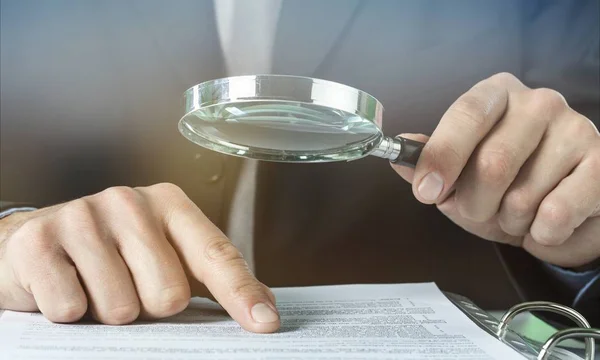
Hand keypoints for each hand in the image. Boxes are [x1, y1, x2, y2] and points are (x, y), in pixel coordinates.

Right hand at [0, 183, 279, 331]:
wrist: (36, 243)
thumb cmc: (112, 253)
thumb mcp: (166, 256)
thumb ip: (212, 277)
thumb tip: (265, 308)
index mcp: (171, 204)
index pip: (216, 254)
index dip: (241, 293)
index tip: (265, 323)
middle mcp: (130, 201)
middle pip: (169, 295)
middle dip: (150, 308)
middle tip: (128, 288)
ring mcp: (83, 216)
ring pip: (120, 309)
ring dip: (108, 313)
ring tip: (95, 286)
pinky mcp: (39, 241)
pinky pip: (70, 309)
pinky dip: (69, 312)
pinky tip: (65, 286)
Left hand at [392, 72, 599, 267]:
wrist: (562, 213)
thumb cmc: (504, 187)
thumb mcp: (458, 176)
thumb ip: (428, 163)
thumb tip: (398, 153)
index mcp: (496, 95)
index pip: (465, 114)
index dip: (442, 156)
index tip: (426, 192)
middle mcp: (539, 102)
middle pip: (492, 163)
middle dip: (475, 204)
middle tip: (480, 210)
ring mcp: (577, 129)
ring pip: (523, 196)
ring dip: (509, 222)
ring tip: (518, 213)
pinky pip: (557, 214)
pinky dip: (541, 233)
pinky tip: (547, 222)